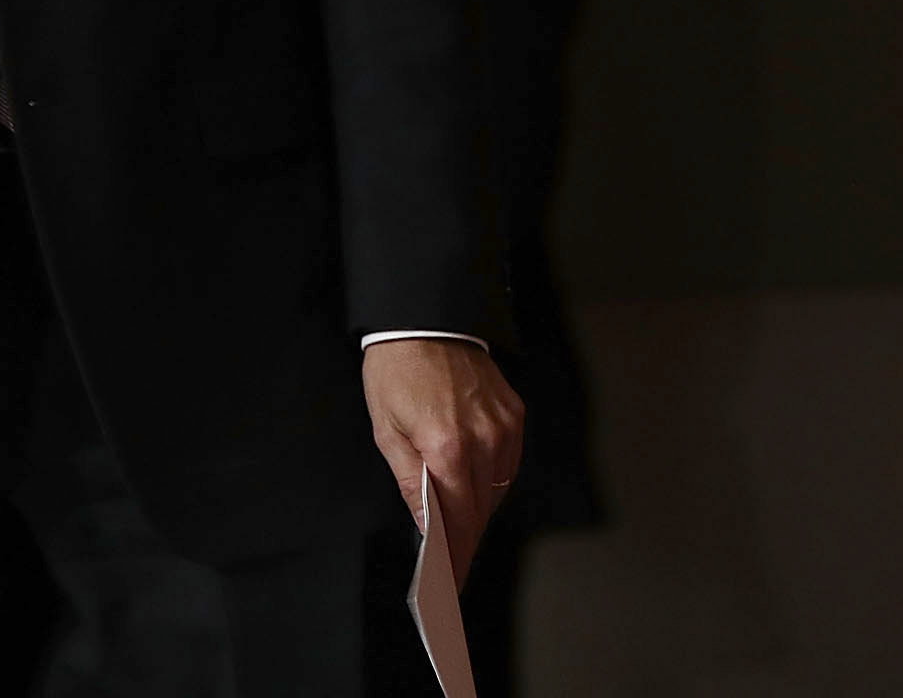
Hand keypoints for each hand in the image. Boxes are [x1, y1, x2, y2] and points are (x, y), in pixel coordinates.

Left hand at [360, 337, 523, 586]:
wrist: (425, 317)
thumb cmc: (397, 370)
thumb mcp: (386, 429)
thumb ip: (411, 483)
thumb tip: (427, 526)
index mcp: (448, 448)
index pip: (459, 523)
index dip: (455, 559)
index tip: (449, 584)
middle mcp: (485, 441)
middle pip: (481, 513)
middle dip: (464, 539)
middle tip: (448, 561)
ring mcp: (506, 428)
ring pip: (498, 492)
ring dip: (477, 509)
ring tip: (455, 520)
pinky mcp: (515, 415)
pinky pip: (508, 464)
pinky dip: (491, 479)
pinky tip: (472, 480)